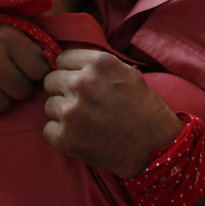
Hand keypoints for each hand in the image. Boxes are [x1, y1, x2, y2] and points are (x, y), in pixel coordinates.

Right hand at [0, 23, 49, 116]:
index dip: (33, 71)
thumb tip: (62, 63)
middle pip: (24, 91)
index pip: (41, 70)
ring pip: (4, 105)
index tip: (22, 66)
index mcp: (6, 37)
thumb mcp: (5, 29)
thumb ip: (32, 44)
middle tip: (2, 75)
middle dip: (16, 85)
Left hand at [43, 49, 182, 178]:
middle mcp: (81, 82)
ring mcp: (71, 110)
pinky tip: (80, 136)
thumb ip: (97, 64)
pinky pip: (48, 129)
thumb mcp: (127, 72)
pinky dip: (61, 135)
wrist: (155, 147)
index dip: (71, 71)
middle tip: (83, 104)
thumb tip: (72, 61)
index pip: (62, 58)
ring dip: (62, 113)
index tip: (81, 82)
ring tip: (85, 121)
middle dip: (64, 91)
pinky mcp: (65, 136)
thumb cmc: (144, 108)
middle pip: (51, 80)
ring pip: (49, 105)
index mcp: (97, 63)